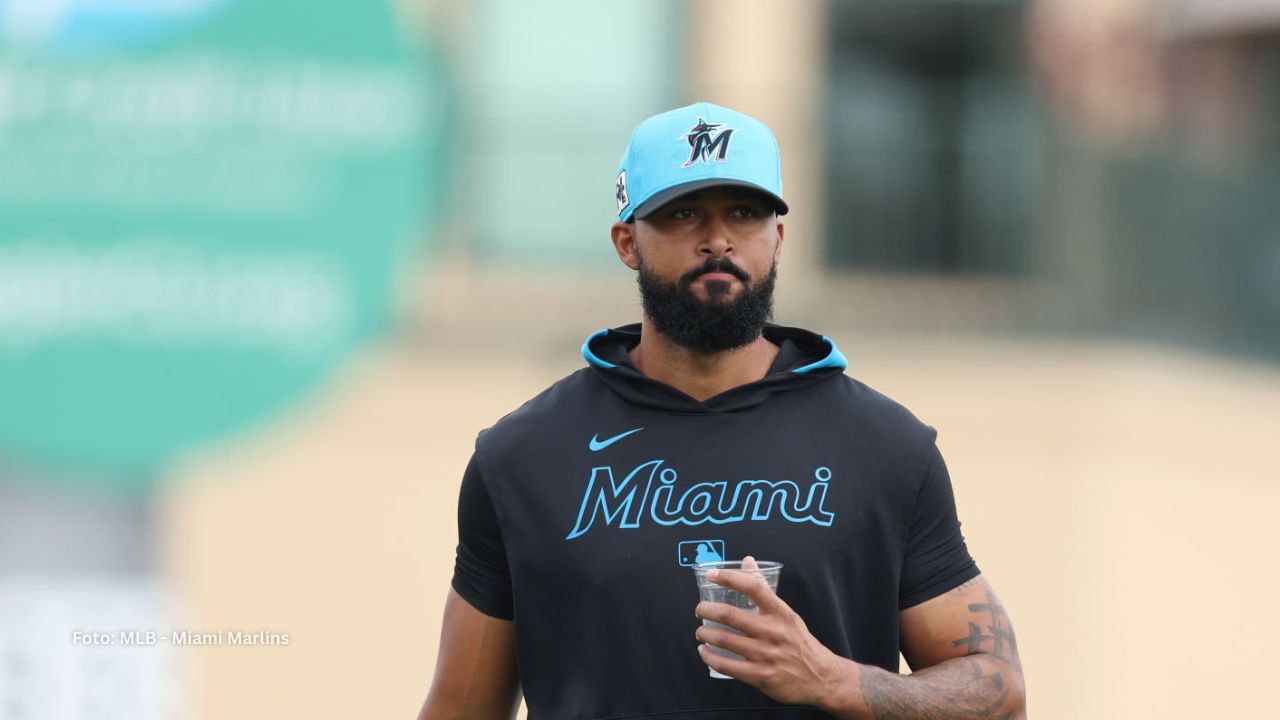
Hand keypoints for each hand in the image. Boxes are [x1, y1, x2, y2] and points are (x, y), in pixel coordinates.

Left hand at [695, 556, 854, 707]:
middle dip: (706, 610)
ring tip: (701, 631)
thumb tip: (748, 562)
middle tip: (700, 609)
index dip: (730, 578)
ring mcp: (765, 654)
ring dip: (705, 633)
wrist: (820, 677)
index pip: (753, 587)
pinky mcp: (759, 675)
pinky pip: (726, 665)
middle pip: (730, 614)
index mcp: (780, 612)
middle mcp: (772, 631)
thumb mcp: (787, 612)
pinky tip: (704, 651)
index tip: (713, 575)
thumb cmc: (800, 643)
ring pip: (724, 639)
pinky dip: (710, 657)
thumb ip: (764, 588)